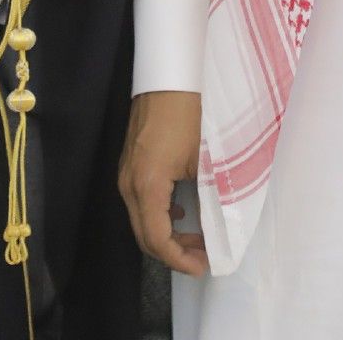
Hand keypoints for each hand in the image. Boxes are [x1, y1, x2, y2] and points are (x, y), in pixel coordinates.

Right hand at [121, 90, 208, 274]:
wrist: (169, 75)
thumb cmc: (190, 113)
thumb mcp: (204, 160)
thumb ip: (208, 198)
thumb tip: (216, 229)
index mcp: (146, 186)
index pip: (156, 239)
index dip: (179, 260)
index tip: (204, 266)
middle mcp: (129, 184)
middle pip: (144, 235)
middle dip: (174, 252)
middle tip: (203, 257)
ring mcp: (126, 173)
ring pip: (141, 220)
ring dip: (167, 235)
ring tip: (197, 239)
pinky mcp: (131, 164)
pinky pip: (141, 202)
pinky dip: (160, 217)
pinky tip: (183, 212)